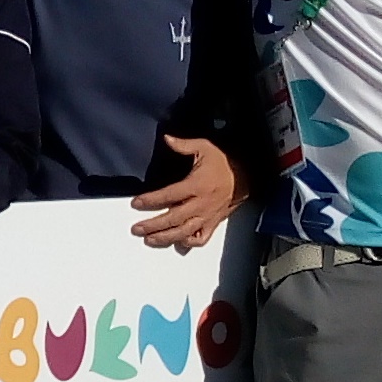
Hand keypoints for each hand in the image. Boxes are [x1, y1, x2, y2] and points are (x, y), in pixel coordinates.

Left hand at [128, 135, 238, 252]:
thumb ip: (183, 144)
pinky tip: (178, 243)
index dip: (151, 200)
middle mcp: (201, 204)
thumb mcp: (204, 147)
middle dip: (153, 225)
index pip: (169, 195)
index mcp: (197, 185)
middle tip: (136, 229)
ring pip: (184, 232)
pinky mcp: (213, 223)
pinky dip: (189, 243)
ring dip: (165, 238)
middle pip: (173, 218)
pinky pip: (201, 238)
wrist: (246, 176)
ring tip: (150, 240)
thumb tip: (166, 138)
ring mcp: (207, 216)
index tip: (136, 203)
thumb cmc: (224, 163)